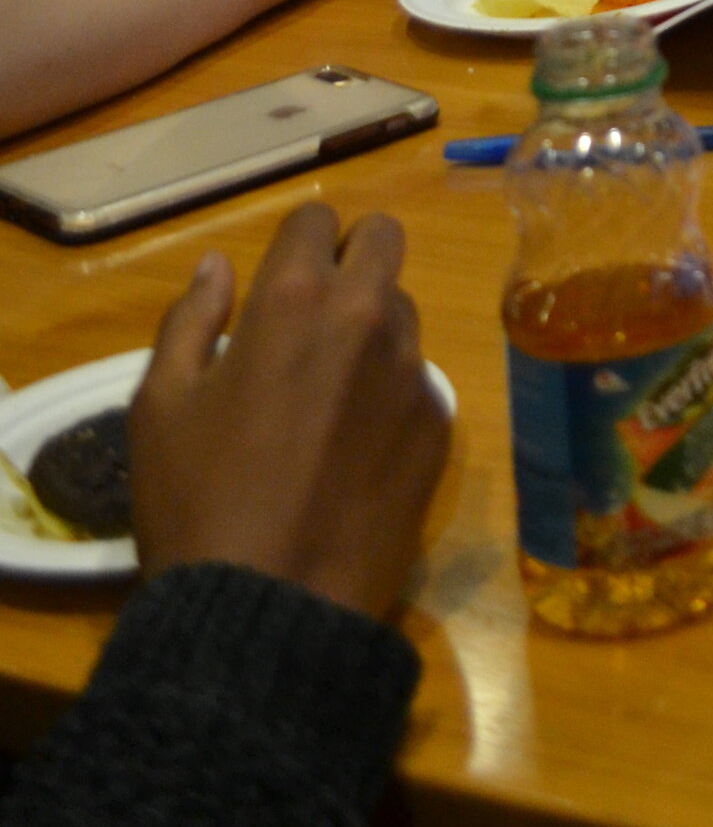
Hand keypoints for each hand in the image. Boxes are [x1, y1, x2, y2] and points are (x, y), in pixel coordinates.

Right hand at [130, 202, 446, 619]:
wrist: (270, 608)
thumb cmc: (197, 504)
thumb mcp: (160, 407)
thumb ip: (190, 320)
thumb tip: (218, 266)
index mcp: (294, 299)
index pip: (316, 218)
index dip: (297, 243)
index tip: (282, 278)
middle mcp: (366, 315)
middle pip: (384, 238)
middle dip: (353, 257)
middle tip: (314, 316)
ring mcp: (412, 370)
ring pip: (404, 310)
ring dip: (372, 328)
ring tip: (328, 395)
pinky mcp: (439, 424)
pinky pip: (418, 380)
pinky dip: (390, 394)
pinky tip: (354, 449)